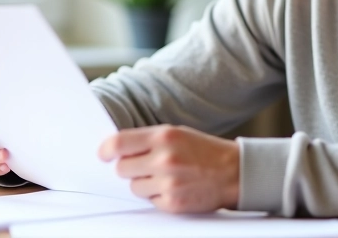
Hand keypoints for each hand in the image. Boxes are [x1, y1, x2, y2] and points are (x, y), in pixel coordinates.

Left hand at [99, 125, 239, 212]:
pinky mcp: (172, 203)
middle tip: (146, 166)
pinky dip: (158, 196)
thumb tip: (116, 149)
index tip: (103, 155)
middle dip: (130, 168)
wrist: (234, 172)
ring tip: (166, 177)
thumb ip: (148, 140)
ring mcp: (168, 183)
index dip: (105, 150)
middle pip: (122, 168)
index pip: (118, 143)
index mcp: (164, 137)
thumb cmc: (204, 151)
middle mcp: (164, 159)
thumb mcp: (177, 134)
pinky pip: (149, 201)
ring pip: (134, 187)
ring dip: (144, 183)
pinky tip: (175, 187)